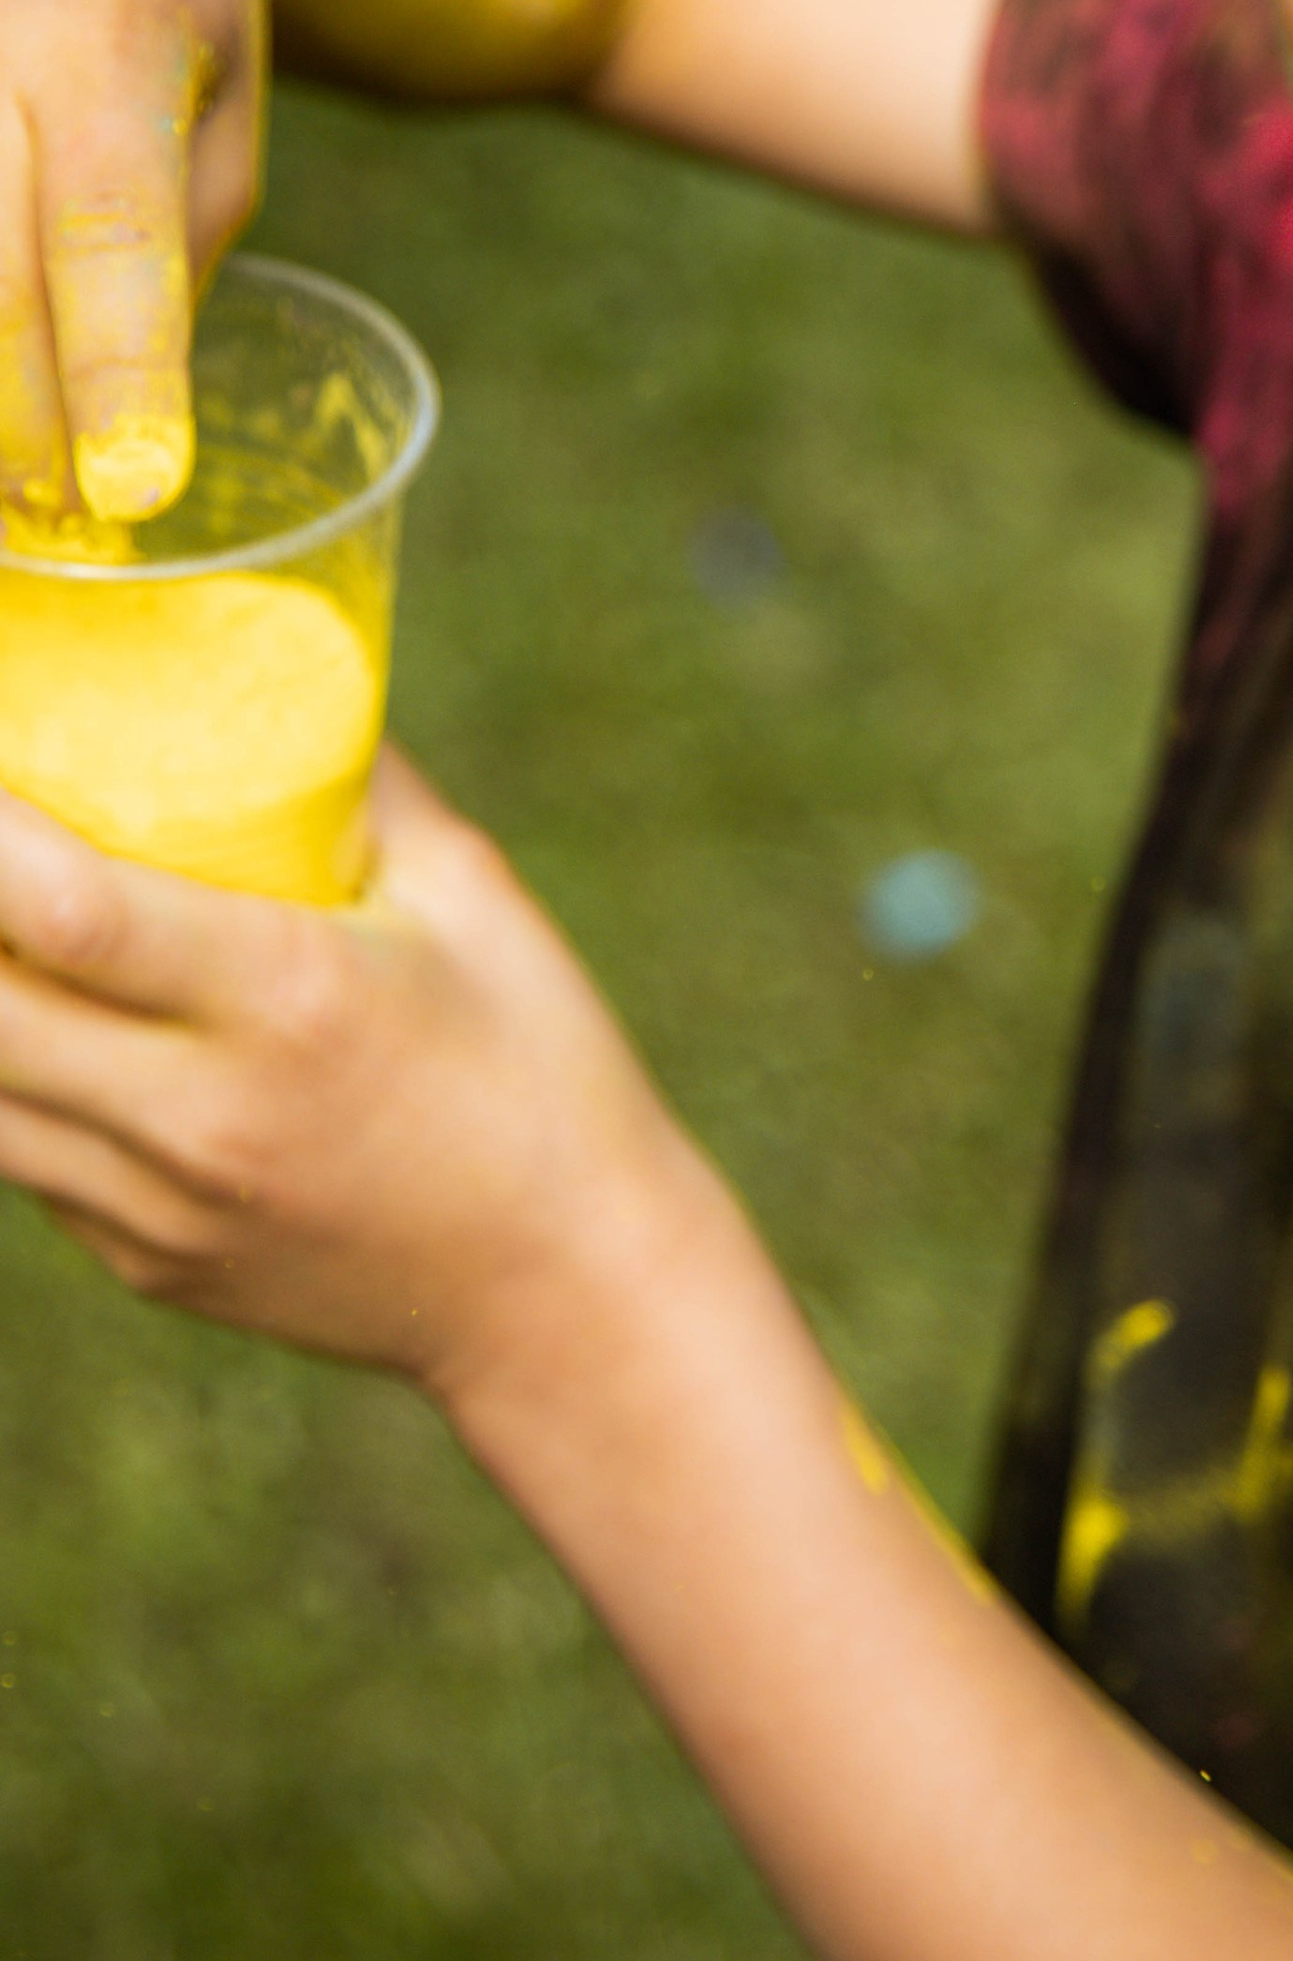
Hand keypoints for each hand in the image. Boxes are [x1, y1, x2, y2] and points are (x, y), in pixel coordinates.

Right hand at [0, 0, 268, 524]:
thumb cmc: (179, 20)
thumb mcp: (219, 133)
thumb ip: (163, 265)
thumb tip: (98, 444)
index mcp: (104, 32)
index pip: (105, 230)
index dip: (114, 369)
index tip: (130, 490)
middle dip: (11, 421)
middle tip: (51, 511)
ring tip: (10, 475)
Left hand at [0, 750, 730, 1402]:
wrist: (570, 1292)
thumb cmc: (540, 1065)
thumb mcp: (472, 896)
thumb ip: (361, 782)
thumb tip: (275, 667)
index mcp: (292, 998)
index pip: (66, 909)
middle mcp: (202, 1114)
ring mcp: (158, 1205)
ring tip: (13, 924)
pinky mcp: (141, 1261)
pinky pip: (20, 1153)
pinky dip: (11, 1071)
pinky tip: (50, 1016)